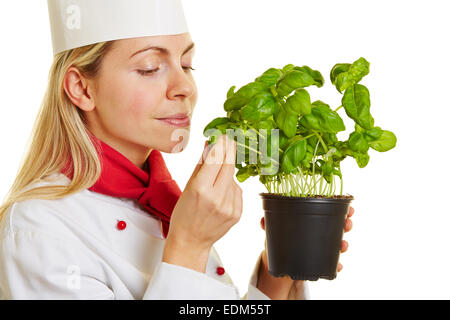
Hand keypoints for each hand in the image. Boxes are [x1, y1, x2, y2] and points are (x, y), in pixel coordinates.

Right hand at [163, 135, 242, 272]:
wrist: (191, 241)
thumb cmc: (184, 214)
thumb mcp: (188, 187)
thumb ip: (201, 165)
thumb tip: (210, 145)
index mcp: (201, 190)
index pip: (216, 160)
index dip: (221, 145)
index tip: (223, 136)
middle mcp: (217, 198)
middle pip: (229, 166)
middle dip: (230, 151)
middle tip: (229, 140)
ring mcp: (229, 207)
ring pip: (234, 179)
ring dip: (227, 173)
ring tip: (214, 182)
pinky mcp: (237, 213)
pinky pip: (237, 191)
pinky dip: (231, 188)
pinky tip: (220, 194)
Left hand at [260, 205, 354, 272]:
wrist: (277, 260)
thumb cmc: (278, 238)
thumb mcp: (273, 230)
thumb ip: (268, 224)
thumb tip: (262, 221)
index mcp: (310, 217)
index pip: (328, 209)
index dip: (340, 206)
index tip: (348, 206)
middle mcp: (319, 230)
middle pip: (338, 225)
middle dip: (346, 223)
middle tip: (348, 223)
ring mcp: (322, 246)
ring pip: (337, 243)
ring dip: (343, 243)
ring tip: (344, 245)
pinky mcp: (321, 260)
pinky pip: (331, 263)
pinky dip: (336, 264)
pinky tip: (338, 266)